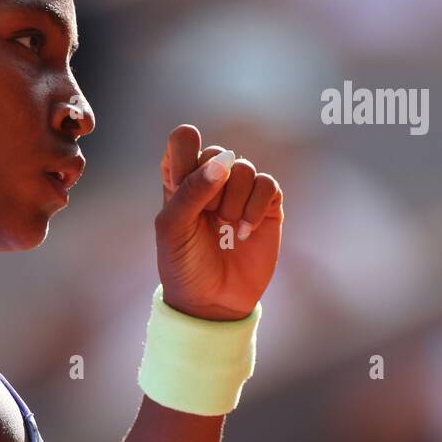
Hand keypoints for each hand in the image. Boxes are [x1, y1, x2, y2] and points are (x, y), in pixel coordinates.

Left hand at [154, 124, 283, 320]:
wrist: (212, 301)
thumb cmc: (183, 263)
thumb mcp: (173, 228)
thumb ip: (191, 191)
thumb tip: (224, 162)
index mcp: (179, 180)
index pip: (184, 140)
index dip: (186, 157)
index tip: (182, 186)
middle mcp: (210, 181)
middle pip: (217, 152)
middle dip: (212, 185)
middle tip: (207, 215)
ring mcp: (240, 193)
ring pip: (244, 167)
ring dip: (235, 199)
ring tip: (227, 226)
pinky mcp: (266, 207)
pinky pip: (268, 184)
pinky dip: (256, 206)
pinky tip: (245, 231)